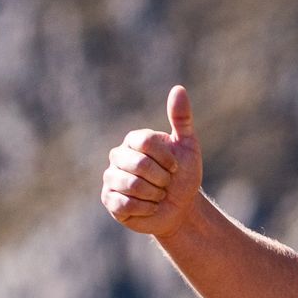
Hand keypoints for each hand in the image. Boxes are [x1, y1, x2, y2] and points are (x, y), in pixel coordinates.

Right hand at [101, 84, 202, 238]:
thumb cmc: (183, 175)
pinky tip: (150, 207)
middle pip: (139, 165)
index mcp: (134, 140)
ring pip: (132, 185)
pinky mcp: (109, 200)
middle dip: (162, 179)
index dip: (166, 158)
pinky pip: (124, 204)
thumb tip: (178, 88)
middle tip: (167, 184)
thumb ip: (182, 118)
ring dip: (155, 195)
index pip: (146, 142)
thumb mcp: (188, 146)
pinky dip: (145, 209)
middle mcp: (118, 156)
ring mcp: (111, 178)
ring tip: (159, 196)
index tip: (175, 166)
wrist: (181, 208)